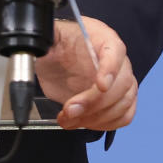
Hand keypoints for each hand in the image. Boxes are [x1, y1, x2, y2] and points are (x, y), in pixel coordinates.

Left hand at [35, 16, 137, 131]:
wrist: (58, 59)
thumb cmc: (60, 45)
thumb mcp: (51, 37)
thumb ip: (49, 38)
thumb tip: (39, 41)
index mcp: (103, 38)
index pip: (115, 51)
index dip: (110, 69)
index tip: (101, 86)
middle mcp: (118, 60)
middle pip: (121, 84)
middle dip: (94, 102)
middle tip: (70, 109)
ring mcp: (121, 82)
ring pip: (123, 104)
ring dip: (95, 117)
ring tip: (68, 118)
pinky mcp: (119, 101)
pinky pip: (123, 117)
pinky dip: (103, 124)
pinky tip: (81, 121)